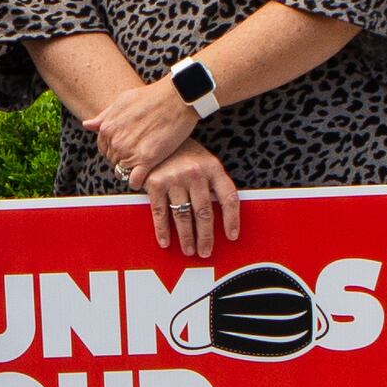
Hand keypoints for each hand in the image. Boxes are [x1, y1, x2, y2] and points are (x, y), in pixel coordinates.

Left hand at [92, 74, 201, 184]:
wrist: (176, 98)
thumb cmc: (151, 97)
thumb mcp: (122, 101)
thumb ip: (104, 116)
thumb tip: (87, 125)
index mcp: (107, 128)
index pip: (104, 149)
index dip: (115, 149)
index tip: (128, 148)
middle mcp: (115, 142)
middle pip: (114, 160)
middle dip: (124, 159)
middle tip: (139, 154)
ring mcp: (130, 152)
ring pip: (123, 171)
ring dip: (132, 170)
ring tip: (144, 163)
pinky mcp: (147, 160)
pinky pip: (135, 180)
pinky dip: (138, 182)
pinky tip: (144, 176)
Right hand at [142, 145, 238, 259]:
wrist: (154, 136)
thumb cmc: (183, 153)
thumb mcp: (204, 161)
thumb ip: (212, 183)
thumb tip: (221, 214)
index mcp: (212, 168)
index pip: (229, 197)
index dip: (232, 219)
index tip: (232, 236)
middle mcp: (195, 173)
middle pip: (204, 212)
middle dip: (206, 236)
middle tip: (206, 251)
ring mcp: (174, 178)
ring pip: (183, 215)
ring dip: (187, 237)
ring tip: (189, 250)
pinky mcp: (155, 184)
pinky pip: (160, 212)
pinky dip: (162, 230)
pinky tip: (166, 241)